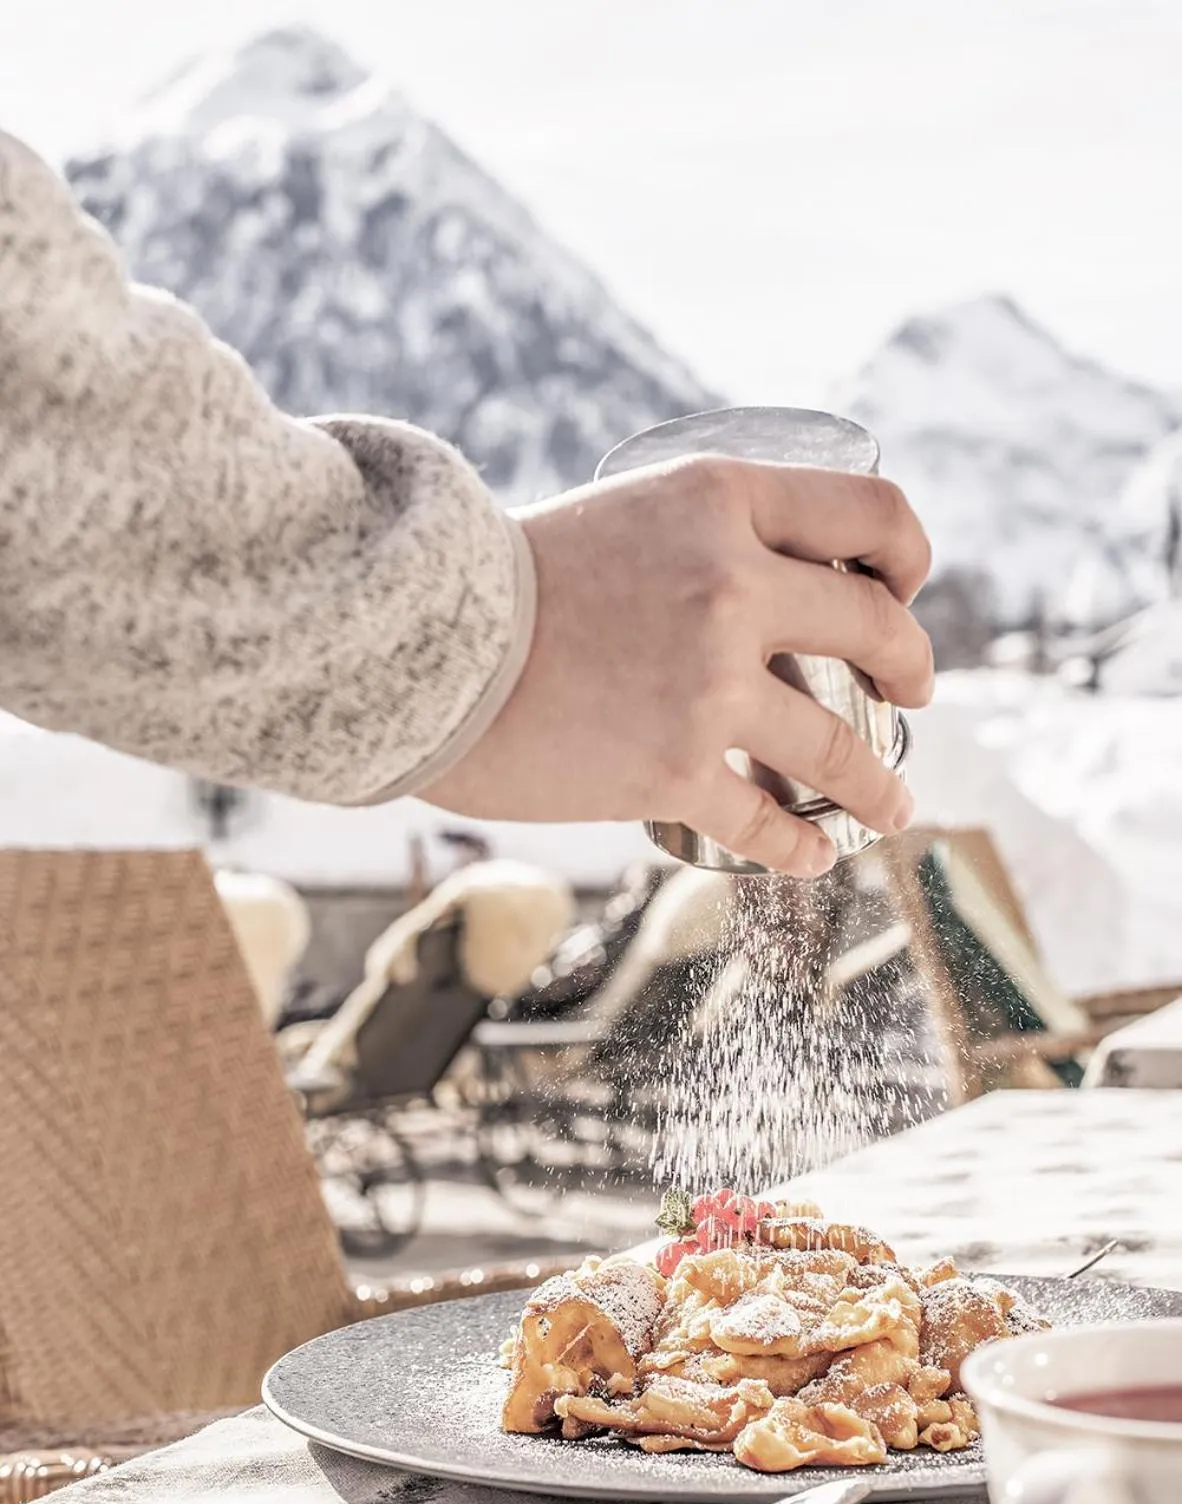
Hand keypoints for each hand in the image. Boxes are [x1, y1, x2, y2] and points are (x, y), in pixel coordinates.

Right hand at [422, 455, 932, 873]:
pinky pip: (768, 823)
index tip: (903, 594)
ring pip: (843, 746)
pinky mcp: (673, 771)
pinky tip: (815, 856)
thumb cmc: (508, 580)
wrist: (420, 647)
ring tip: (894, 805)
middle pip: (878, 629)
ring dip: (880, 783)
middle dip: (913, 667)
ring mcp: (708, 685)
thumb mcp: (625, 513)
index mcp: (721, 502)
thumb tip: (773, 581)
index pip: (871, 517)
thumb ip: (705, 537)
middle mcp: (733, 586)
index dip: (909, 557)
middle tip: (913, 694)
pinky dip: (802, 847)